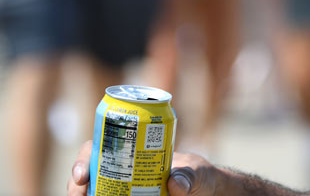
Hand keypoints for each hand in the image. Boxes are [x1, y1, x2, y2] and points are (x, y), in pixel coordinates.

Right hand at [69, 141, 220, 195]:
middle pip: (87, 173)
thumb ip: (190, 176)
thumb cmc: (199, 175)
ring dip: (82, 195)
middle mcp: (121, 168)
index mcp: (133, 150)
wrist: (204, 189)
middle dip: (76, 185)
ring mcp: (121, 188)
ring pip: (91, 191)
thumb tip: (173, 182)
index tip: (81, 175)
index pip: (100, 147)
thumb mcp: (197, 173)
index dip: (84, 159)